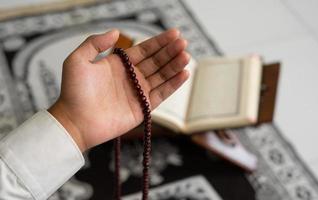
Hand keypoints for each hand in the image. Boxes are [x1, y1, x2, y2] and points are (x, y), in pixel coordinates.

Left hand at [48, 29, 189, 151]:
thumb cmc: (74, 91)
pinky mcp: (143, 108)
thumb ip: (95, 42)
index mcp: (119, 64)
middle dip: (171, 51)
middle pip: (157, 61)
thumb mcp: (78, 60)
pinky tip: (184, 73)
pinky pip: (162, 94)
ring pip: (162, 76)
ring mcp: (138, 92)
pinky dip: (174, 84)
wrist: (75, 121)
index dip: (160, 41)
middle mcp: (132, 77)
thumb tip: (116, 32)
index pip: (145, 50)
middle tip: (183, 42)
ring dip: (175, 65)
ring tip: (186, 55)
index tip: (174, 33)